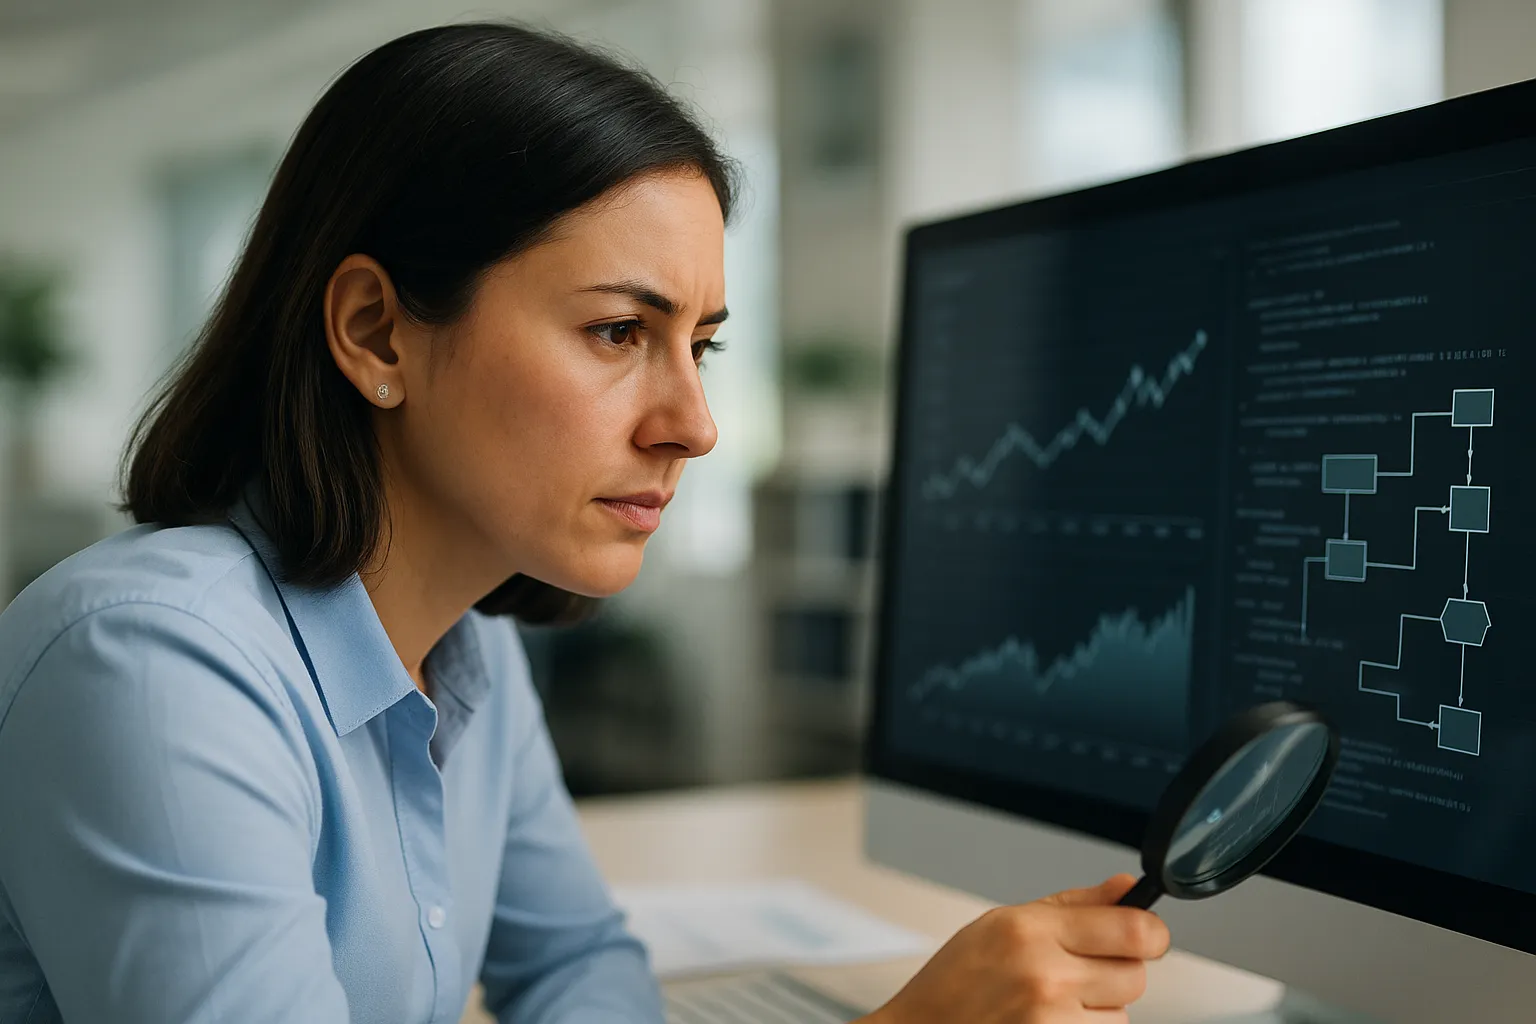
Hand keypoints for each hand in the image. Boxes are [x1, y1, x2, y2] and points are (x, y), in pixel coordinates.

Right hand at [860, 875, 1169, 1023]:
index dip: (1151, 932)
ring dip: (1099, 1009)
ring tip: (1052, 1003)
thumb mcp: (1003, 924)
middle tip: (1079, 972)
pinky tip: (1049, 1022)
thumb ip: (1073, 905)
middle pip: (1136, 974)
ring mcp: (1052, 1021)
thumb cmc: (954, 983)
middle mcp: (1045, 976)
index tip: (1146, 935)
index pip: (1133, 929)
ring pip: (1123, 1014)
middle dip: (1117, 972)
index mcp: (1030, 931)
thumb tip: (1125, 888)